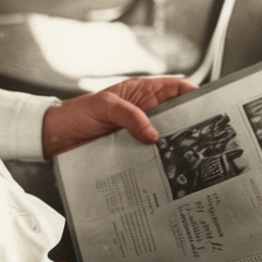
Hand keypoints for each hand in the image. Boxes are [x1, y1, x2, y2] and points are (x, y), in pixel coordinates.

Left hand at [41, 76, 196, 157]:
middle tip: (204, 139)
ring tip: (188, 159)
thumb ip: (130, 116)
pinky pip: (149, 157)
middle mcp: (143, 113)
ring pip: (164, 140)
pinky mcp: (129, 153)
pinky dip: (157, 164)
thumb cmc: (75, 114)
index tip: (209, 105)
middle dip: (189, 126)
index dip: (193, 94)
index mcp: (141, 93)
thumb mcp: (104, 107)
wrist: (52, 137)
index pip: (175, 88)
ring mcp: (137, 134)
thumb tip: (153, 134)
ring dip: (173, 148)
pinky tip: (165, 173)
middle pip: (175, 117)